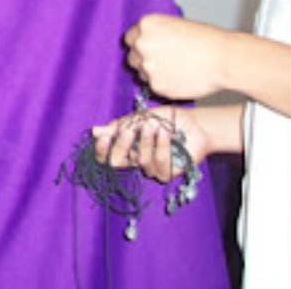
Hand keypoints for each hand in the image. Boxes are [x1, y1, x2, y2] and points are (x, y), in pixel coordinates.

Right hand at [91, 104, 208, 182]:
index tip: (102, 138)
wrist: (195, 124)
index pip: (107, 156)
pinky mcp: (168, 173)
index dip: (102, 151)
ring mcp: (152, 168)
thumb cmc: (168, 120)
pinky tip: (167, 135)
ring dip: (148, 141)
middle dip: (122, 145)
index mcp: (128, 147)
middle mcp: (137, 160)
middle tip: (129, 129)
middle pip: (119, 162)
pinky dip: (162, 147)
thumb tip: (94, 131)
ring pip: (141, 161)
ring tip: (155, 125)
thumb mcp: (141, 118)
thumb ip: (120, 126)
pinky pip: (159, 165)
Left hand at [124, 14, 231, 99]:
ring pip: (141, 73)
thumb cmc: (207, 40)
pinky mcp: (156, 85)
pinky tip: (179, 79)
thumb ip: (158, 34)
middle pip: (133, 56)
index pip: (131, 38)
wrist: (223, 59)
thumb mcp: (177, 26)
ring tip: (175, 70)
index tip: (150, 50)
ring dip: (152, 73)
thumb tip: (150, 42)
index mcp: (147, 25)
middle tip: (163, 62)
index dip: (141, 45)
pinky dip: (163, 84)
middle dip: (144, 59)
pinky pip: (153, 86)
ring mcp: (147, 66)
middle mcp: (142, 44)